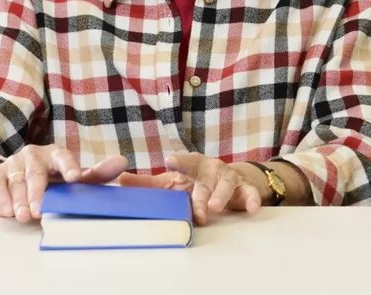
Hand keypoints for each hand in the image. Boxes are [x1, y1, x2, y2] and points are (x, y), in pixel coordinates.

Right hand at [0, 146, 129, 221]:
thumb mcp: (72, 178)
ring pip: (16, 180)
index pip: (63, 157)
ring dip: (19, 200)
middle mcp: (34, 155)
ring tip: (23, 216)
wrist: (13, 180)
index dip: (69, 167)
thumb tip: (123, 163)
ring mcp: (14, 163)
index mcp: (55, 154)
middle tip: (39, 210)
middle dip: (37, 192)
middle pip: (36, 172)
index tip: (75, 178)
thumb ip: (95, 174)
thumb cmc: (50, 180)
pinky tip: (6, 212)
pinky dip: (1, 199)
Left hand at [118, 153, 267, 224]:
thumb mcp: (173, 181)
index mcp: (194, 166)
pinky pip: (250, 193)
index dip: (179, 162)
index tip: (169, 162)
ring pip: (226, 186)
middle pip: (204, 182)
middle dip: (200, 196)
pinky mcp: (245, 189)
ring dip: (221, 196)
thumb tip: (119, 180)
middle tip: (196, 209)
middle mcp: (211, 169)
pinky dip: (252, 199)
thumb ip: (148, 183)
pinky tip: (251, 208)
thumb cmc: (197, 181)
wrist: (235, 180)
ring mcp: (229, 178)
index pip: (186, 162)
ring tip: (215, 208)